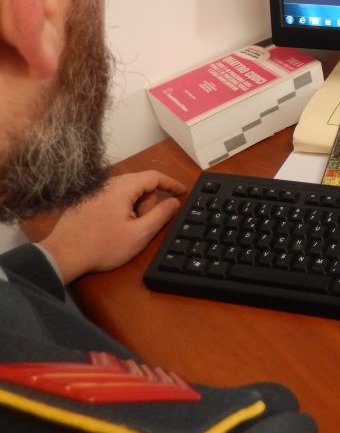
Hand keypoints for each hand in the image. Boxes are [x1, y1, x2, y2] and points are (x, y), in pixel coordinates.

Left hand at [39, 170, 186, 282]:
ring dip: (135, 207)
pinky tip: (114, 227)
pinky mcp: (86, 199)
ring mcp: (95, 190)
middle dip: (148, 203)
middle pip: (140, 184)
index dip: (172, 184)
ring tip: (127, 229)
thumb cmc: (103, 246)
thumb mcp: (139, 234)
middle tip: (144, 225)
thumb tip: (174, 202)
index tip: (183, 192)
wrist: (62, 256)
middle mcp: (108, 183)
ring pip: (127, 192)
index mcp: (122, 187)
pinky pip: (113, 197)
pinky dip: (122, 208)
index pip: (154, 176)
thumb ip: (161, 215)